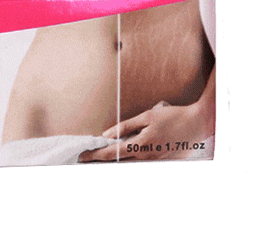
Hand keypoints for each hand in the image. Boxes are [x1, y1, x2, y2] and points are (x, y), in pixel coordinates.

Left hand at [79, 100, 211, 161]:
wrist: (199, 123)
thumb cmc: (173, 116)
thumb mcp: (147, 117)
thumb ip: (126, 126)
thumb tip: (107, 135)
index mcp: (142, 146)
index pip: (113, 153)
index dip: (96, 155)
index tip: (83, 156)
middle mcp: (148, 158)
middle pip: (120, 163)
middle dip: (102, 161)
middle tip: (87, 159)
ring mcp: (158, 162)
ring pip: (132, 165)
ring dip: (116, 162)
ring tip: (101, 159)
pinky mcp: (166, 163)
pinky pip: (145, 164)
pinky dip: (133, 161)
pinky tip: (126, 157)